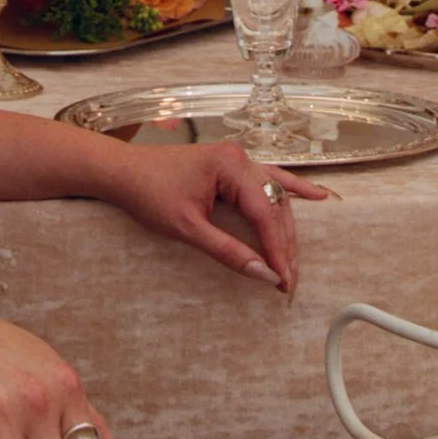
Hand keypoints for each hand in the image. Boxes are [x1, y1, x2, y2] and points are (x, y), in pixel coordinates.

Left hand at [106, 138, 330, 298]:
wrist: (122, 172)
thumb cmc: (148, 193)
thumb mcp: (187, 228)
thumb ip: (227, 251)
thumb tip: (262, 274)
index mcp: (230, 165)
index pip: (264, 213)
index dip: (277, 250)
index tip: (283, 281)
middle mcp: (240, 157)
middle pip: (275, 205)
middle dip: (284, 245)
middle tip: (289, 281)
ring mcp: (237, 159)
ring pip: (274, 197)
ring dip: (285, 229)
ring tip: (295, 260)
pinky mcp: (231, 167)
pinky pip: (267, 182)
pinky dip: (289, 193)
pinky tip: (315, 197)